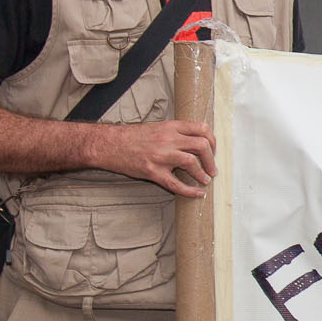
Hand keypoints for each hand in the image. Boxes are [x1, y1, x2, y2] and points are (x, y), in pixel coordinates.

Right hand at [94, 119, 215, 197]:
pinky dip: (190, 191)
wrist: (108, 144)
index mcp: (170, 127)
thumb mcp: (157, 127)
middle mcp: (168, 139)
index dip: (212, 141)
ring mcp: (160, 156)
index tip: (212, 150)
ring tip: (205, 179)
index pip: (202, 129)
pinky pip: (176, 184)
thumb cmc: (132, 137)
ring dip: (203, 173)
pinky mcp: (153, 172)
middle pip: (201, 145)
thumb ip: (176, 133)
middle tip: (212, 169)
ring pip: (191, 163)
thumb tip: (197, 141)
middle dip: (211, 159)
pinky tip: (198, 193)